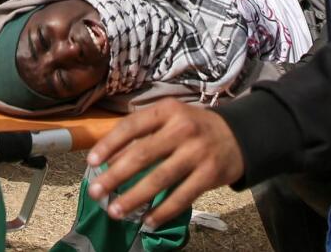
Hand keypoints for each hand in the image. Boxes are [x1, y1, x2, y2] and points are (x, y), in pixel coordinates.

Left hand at [86, 99, 243, 227]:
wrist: (238, 135)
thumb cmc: (194, 127)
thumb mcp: (170, 119)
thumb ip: (143, 133)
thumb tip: (109, 161)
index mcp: (168, 111)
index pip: (132, 126)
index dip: (109, 144)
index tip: (92, 161)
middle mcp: (182, 129)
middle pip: (142, 155)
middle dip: (115, 176)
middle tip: (96, 192)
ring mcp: (198, 152)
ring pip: (160, 178)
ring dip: (134, 197)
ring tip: (115, 211)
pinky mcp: (210, 174)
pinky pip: (182, 197)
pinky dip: (163, 211)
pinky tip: (148, 221)